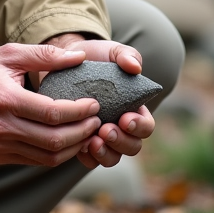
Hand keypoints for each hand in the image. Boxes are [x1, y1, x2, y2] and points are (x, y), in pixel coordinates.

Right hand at [0, 43, 102, 166]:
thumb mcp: (9, 54)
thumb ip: (46, 55)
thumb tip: (80, 56)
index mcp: (6, 100)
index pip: (54, 113)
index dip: (80, 111)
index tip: (94, 104)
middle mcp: (2, 127)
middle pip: (54, 140)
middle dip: (82, 132)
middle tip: (96, 120)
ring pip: (47, 157)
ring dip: (73, 147)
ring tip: (87, 132)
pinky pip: (34, 161)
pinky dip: (55, 155)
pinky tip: (67, 141)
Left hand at [41, 34, 156, 169]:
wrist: (67, 61)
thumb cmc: (97, 57)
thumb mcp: (113, 52)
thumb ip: (127, 56)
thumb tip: (135, 67)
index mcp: (135, 108)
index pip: (146, 126)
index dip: (139, 126)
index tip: (125, 118)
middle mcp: (122, 127)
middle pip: (132, 147)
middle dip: (121, 142)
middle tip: (106, 130)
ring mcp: (103, 137)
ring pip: (112, 158)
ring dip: (105, 154)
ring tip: (92, 142)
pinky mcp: (84, 141)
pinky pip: (90, 160)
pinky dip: (87, 157)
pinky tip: (80, 146)